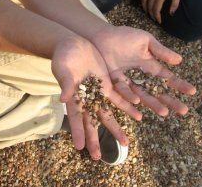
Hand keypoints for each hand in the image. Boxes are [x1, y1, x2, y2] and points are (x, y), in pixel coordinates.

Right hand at [51, 36, 137, 158]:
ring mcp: (98, 92)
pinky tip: (138, 115)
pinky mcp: (107, 83)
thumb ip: (65, 82)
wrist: (74, 43)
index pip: (75, 116)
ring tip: (126, 143)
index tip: (80, 147)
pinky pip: (119, 97)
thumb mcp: (63, 67)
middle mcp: (86, 98)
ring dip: (116, 127)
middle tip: (97, 157)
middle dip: (95, 138)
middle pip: (91, 121)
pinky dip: (127, 106)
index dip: (77, 131)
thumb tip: (63, 98)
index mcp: (73, 96)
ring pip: (107, 113)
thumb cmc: (63, 55)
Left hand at [91, 25, 195, 115]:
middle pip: (157, 91)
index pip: (167, 78)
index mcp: (149, 66)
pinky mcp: (114, 82)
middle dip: (170, 100)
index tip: (192, 91)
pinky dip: (129, 96)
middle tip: (184, 110)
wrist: (102, 36)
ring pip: (142, 95)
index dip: (179, 84)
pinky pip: (122, 91)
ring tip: (164, 112)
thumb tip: (179, 60)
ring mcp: (128, 81)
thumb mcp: (145, 41)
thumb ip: (160, 51)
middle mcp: (140, 77)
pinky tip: (137, 101)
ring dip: (153, 104)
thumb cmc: (124, 36)